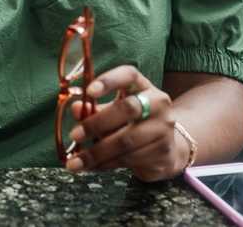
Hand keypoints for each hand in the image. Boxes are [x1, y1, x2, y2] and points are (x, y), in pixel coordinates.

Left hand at [65, 65, 185, 181]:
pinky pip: (130, 159)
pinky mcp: (163, 153)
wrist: (167, 148)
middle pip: (127, 109)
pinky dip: (106, 164)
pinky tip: (92, 166)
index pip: (129, 75)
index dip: (109, 81)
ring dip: (97, 153)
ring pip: (126, 141)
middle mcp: (158, 104)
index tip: (89, 92)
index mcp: (143, 86)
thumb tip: (76, 108)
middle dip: (97, 123)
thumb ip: (93, 109)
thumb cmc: (133, 123)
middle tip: (74, 135)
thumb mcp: (113, 111)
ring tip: (75, 161)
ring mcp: (164, 129)